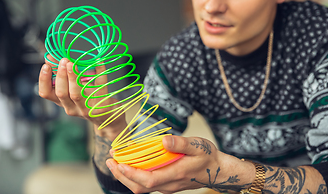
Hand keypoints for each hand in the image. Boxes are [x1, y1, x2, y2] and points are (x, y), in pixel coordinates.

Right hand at [38, 57, 125, 130]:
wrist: (107, 114)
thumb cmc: (87, 97)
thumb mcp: (72, 87)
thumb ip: (62, 74)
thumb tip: (50, 56)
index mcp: (62, 101)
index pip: (46, 93)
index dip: (43, 80)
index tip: (46, 65)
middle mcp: (71, 107)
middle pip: (61, 93)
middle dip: (60, 76)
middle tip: (63, 60)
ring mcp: (86, 108)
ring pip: (75, 94)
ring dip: (73, 77)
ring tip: (73, 63)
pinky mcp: (100, 105)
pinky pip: (100, 86)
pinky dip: (100, 72)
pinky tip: (99, 61)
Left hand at [106, 135, 253, 193]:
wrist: (218, 171)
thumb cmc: (208, 156)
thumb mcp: (198, 145)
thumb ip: (181, 143)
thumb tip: (164, 140)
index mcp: (175, 174)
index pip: (147, 180)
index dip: (130, 173)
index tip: (117, 162)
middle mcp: (169, 184)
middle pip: (139, 187)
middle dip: (121, 175)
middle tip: (109, 160)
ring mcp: (168, 186)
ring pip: (141, 187)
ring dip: (126, 176)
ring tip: (115, 162)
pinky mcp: (167, 184)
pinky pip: (147, 183)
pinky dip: (134, 175)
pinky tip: (131, 164)